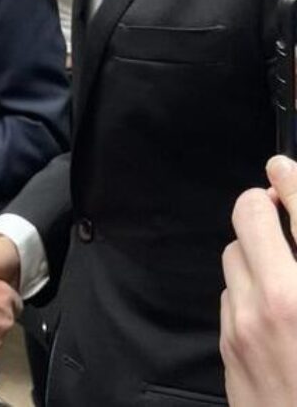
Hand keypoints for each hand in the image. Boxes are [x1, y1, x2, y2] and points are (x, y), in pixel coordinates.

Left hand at [221, 155, 296, 405]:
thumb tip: (296, 214)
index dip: (292, 178)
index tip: (284, 165)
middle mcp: (281, 303)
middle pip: (251, 213)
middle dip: (265, 203)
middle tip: (283, 211)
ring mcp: (247, 327)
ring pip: (234, 253)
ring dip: (255, 248)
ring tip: (284, 264)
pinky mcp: (230, 352)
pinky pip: (228, 296)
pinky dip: (245, 288)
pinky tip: (273, 309)